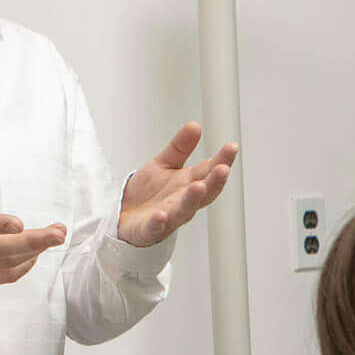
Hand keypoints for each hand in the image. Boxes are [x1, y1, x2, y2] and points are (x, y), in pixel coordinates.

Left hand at [118, 121, 238, 247]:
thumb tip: (195, 126)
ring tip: (198, 187)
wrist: (124, 216)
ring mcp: (168, 216)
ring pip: (184, 210)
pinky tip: (161, 215)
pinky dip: (158, 223)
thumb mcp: (164, 164)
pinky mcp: (149, 229)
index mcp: (188, 184)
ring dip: (192, 200)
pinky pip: (155, 227)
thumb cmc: (148, 194)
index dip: (221, 160)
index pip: (209, 171)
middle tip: (223, 168)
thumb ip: (180, 148)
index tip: (231, 147)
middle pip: (204, 193)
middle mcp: (182, 201)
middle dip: (215, 181)